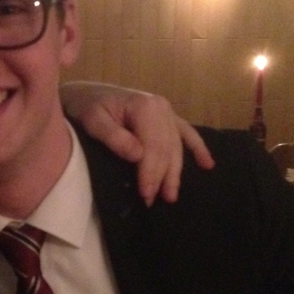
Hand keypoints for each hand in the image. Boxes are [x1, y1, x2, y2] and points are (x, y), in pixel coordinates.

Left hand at [59, 81, 213, 204]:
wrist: (86, 92)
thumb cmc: (86, 106)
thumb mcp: (93, 120)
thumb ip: (114, 137)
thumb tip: (138, 156)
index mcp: (145, 107)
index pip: (153, 146)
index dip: (150, 172)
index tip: (145, 194)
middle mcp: (161, 107)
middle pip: (166, 149)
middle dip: (161, 177)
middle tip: (152, 200)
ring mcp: (167, 112)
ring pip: (176, 146)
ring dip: (176, 172)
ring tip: (171, 196)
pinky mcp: (168, 116)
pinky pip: (187, 133)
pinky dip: (198, 148)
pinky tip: (208, 165)